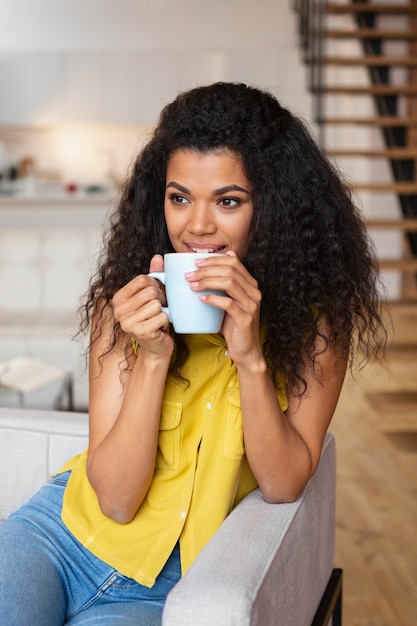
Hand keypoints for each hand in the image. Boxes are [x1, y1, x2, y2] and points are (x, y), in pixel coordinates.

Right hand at [111, 254, 173, 358]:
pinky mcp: (139, 331)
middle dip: (161, 299)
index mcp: (118, 298)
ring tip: (158, 318)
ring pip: (157, 304)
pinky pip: (162, 316)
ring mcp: (127, 322)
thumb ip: (154, 275)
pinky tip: (160, 327)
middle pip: (150, 291)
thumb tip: (158, 257)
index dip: (155, 285)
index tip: (156, 296)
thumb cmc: (153, 319)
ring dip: (163, 311)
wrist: (156, 347)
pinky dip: (166, 321)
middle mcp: (118, 310)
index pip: (142, 279)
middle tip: (159, 310)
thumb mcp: (152, 295)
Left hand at [185, 252, 263, 366]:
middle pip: (230, 270)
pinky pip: (228, 303)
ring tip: (192, 285)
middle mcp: (253, 292)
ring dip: (207, 281)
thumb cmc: (234, 325)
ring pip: (229, 283)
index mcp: (250, 284)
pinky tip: (201, 300)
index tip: (196, 262)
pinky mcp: (245, 318)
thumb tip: (211, 271)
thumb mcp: (228, 302)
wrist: (246, 350)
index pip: (234, 262)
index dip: (214, 259)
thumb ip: (223, 286)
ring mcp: (251, 304)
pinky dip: (212, 299)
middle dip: (206, 269)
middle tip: (189, 275)